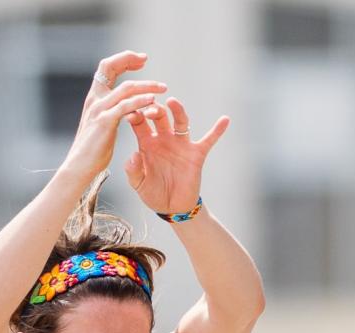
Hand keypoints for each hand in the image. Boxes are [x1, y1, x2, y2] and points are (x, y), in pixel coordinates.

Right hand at [63, 51, 166, 179]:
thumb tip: (124, 109)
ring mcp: (99, 109)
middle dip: (129, 59)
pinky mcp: (105, 122)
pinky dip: (140, 101)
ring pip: (126, 88)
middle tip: (146, 58)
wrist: (78, 167)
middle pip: (111, 67)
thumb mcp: (101, 126)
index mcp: (94, 98)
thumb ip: (111, 113)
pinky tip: (153, 101)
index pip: (106, 68)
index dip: (122, 59)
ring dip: (146, 85)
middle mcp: (95, 99)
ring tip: (162, 87)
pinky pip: (126, 106)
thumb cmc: (91, 152)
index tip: (140, 60)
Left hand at [123, 97, 228, 215]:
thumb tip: (134, 155)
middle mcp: (164, 139)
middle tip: (150, 108)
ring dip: (177, 110)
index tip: (129, 113)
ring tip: (172, 102)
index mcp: (147, 144)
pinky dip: (217, 130)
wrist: (172, 208)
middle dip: (154, 109)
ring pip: (180, 121)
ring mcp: (181, 145)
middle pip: (159, 117)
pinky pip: (209, 140)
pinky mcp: (196, 153)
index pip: (139, 123)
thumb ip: (133, 171)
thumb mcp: (139, 185)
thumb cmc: (153, 194)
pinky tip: (225, 120)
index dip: (134, 116)